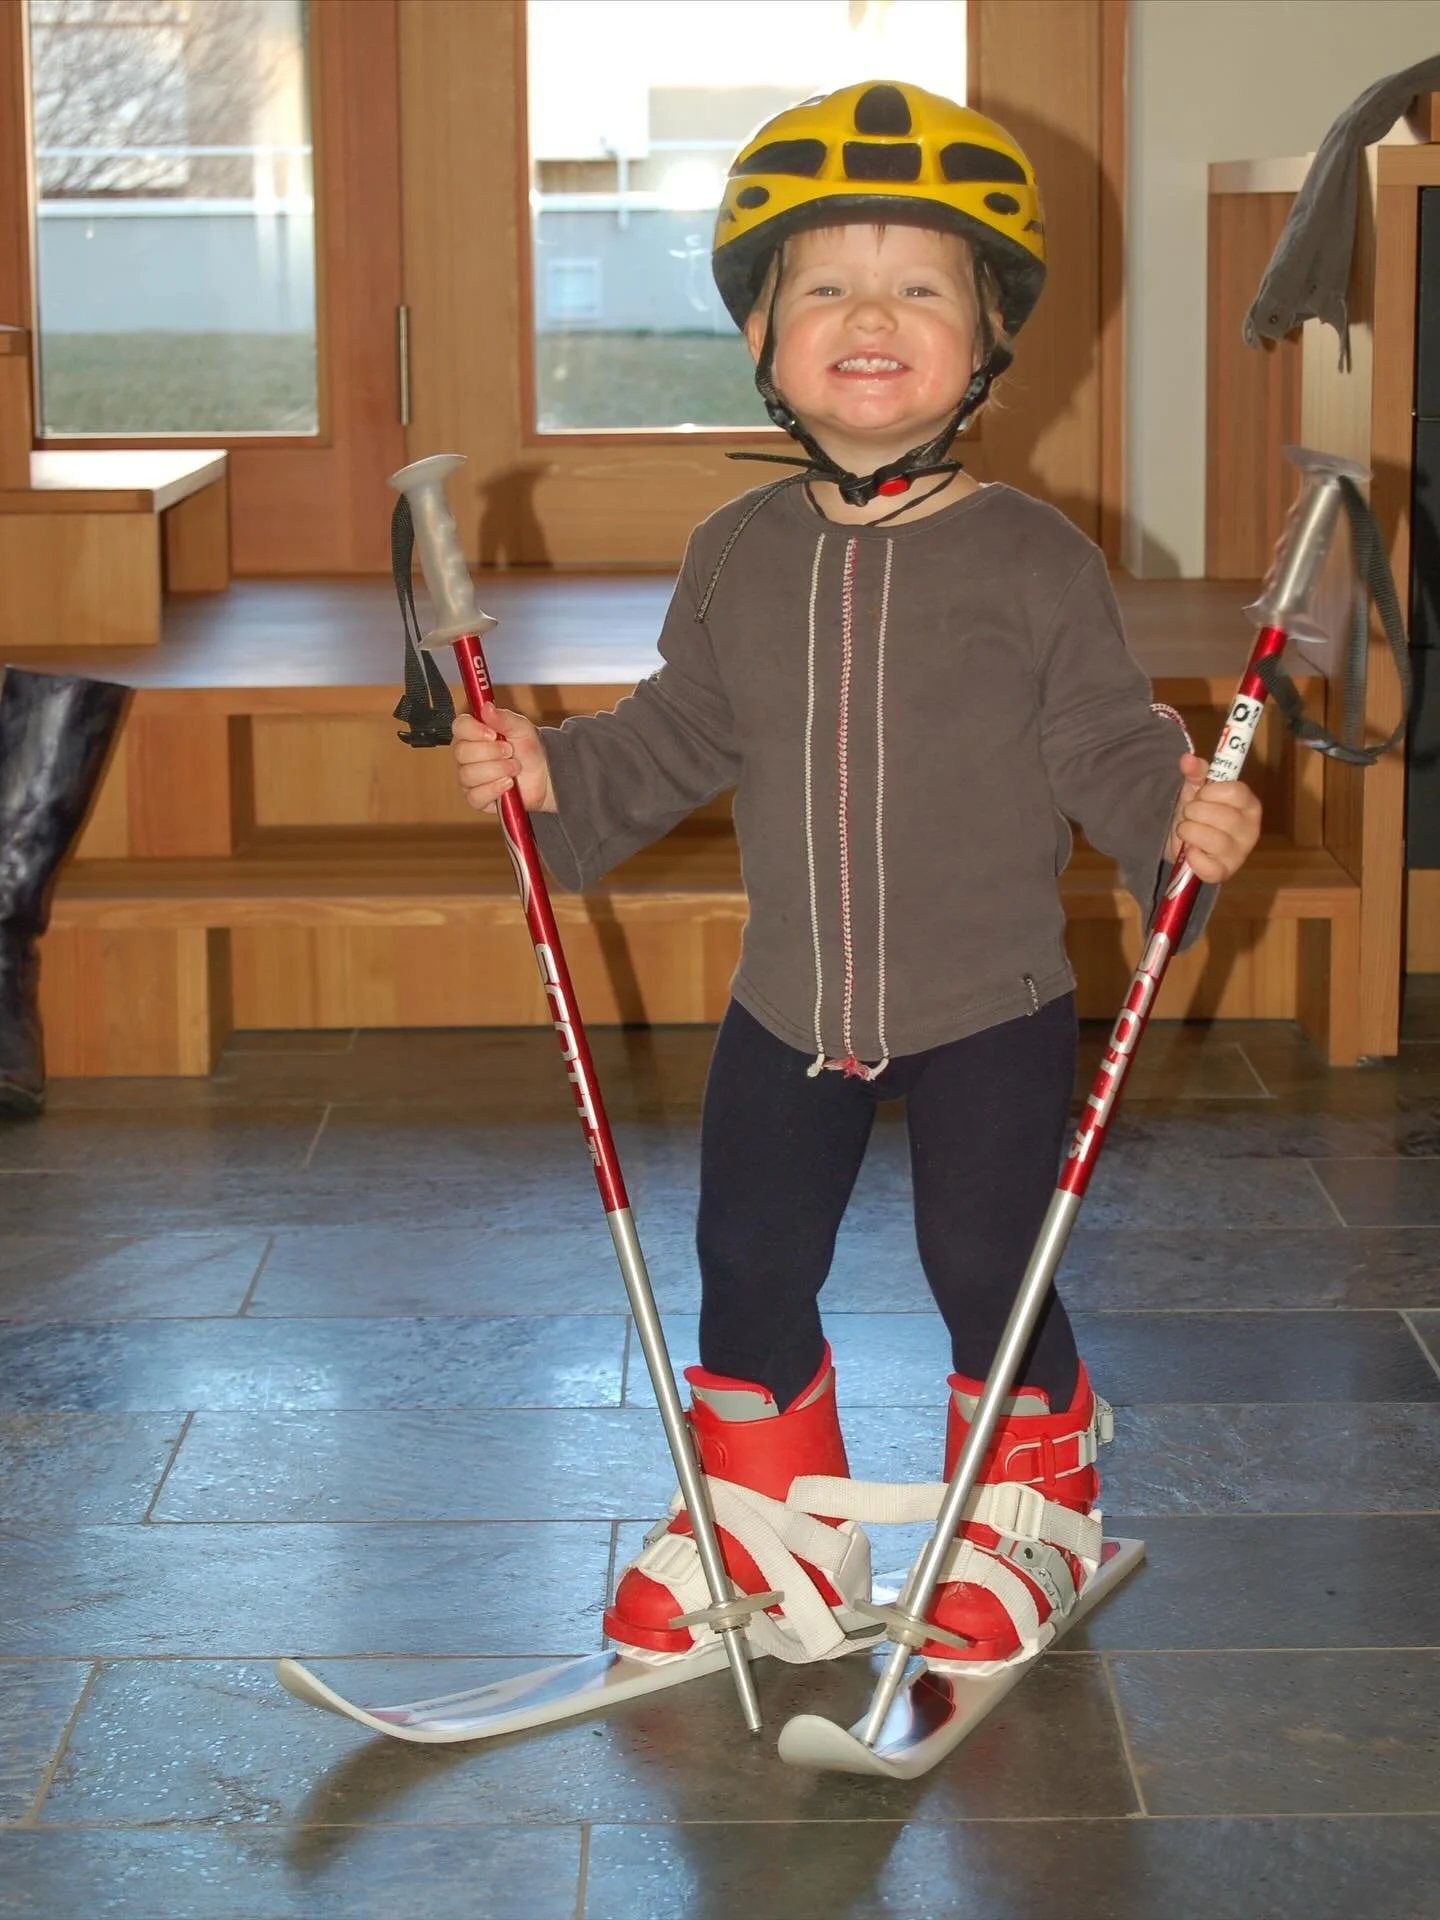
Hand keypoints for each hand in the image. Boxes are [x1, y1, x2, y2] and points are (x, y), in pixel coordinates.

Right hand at [452, 704, 554, 813]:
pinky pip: (475, 796)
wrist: (544, 775)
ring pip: (468, 774)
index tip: (492, 734)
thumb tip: (486, 707)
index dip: (473, 730)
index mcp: (474, 733)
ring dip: (497, 770)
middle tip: (509, 751)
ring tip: (514, 767)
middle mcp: (467, 755)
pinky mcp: (477, 798)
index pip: (459, 727)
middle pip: (462, 752)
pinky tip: (508, 784)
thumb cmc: (529, 750)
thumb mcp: (521, 728)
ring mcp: (469, 778)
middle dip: (491, 752)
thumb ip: (503, 718)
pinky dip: (494, 789)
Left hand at [1165, 752, 1260, 882]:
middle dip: (1196, 812)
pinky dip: (1194, 858)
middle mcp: (1251, 829)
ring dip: (1190, 832)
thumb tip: (1187, 759)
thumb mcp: (1196, 787)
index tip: (1201, 794)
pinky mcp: (1225, 872)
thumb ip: (1196, 771)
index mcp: (1249, 804)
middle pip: (1224, 817)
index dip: (1211, 791)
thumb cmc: (1197, 812)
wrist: (1182, 841)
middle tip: (1189, 813)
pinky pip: (1210, 868)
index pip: (1237, 792)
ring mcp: (1240, 853)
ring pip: (1215, 841)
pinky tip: (1190, 851)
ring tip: (1186, 830)